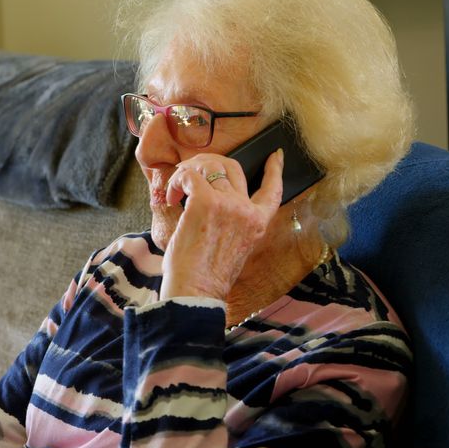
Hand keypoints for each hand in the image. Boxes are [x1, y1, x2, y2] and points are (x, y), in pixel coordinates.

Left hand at [160, 149, 283, 300]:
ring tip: (177, 189)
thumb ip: (233, 225)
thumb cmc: (207, 277)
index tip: (276, 156)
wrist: (196, 291)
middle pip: (233, 168)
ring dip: (189, 171)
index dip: (275, 170)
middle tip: (190, 173)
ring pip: (211, 166)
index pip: (273, 191)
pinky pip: (189, 176)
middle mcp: (247, 211)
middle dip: (209, 163)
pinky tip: (172, 198)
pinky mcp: (204, 203)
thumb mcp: (234, 249)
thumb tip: (213, 203)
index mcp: (257, 224)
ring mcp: (228, 204)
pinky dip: (177, 182)